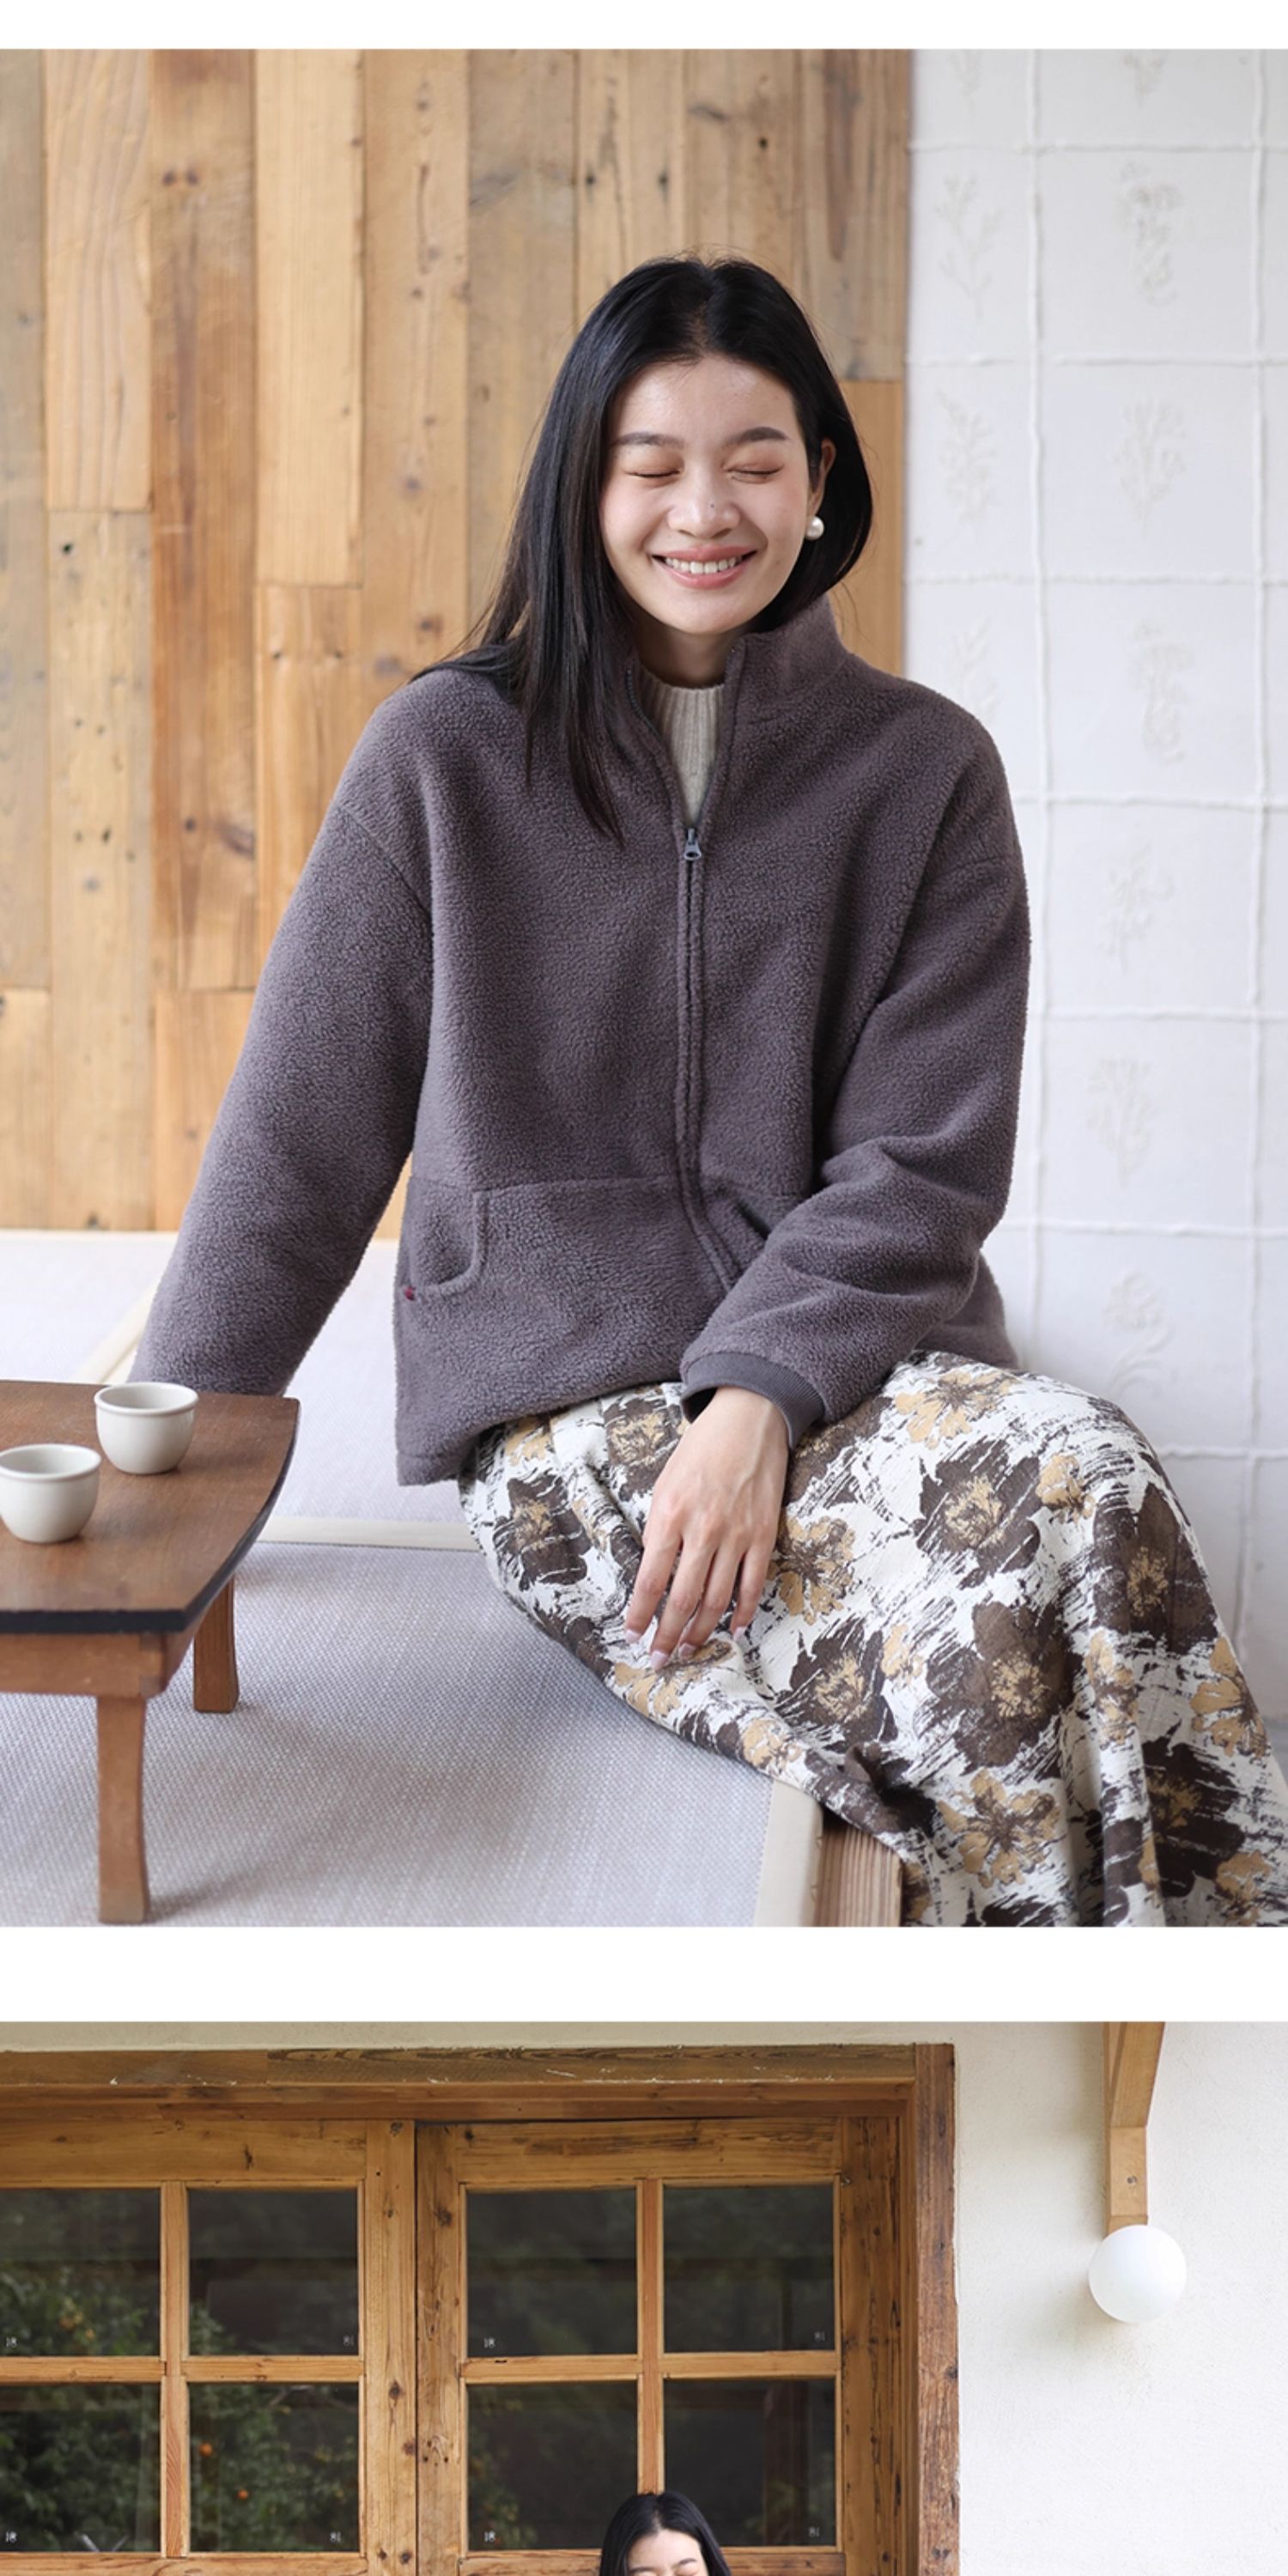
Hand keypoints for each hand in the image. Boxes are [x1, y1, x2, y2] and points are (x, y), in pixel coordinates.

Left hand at [622, 1387, 789, 1665]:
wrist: (748, 1419)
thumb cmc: (700, 1451)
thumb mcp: (664, 1484)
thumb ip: (659, 1530)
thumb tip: (654, 1576)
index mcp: (669, 1514)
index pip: (650, 1580)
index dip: (640, 1614)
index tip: (633, 1635)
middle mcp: (703, 1528)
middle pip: (682, 1598)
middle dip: (668, 1635)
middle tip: (659, 1659)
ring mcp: (736, 1533)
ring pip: (717, 1599)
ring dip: (701, 1631)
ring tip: (688, 1649)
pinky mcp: (763, 1534)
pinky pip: (752, 1584)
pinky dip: (742, 1612)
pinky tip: (732, 1630)